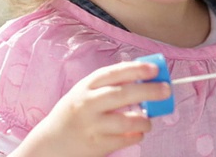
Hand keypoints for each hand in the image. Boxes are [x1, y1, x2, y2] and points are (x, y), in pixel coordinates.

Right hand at [11, 61, 170, 156]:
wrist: (50, 144)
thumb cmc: (74, 113)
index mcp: (85, 86)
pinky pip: (124, 139)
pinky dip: (136, 136)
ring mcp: (91, 126)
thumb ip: (108, 85)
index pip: (113, 73)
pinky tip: (138, 132)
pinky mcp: (96, 146)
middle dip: (149, 90)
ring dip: (144, 120)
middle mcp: (87, 104)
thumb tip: (143, 75)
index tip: (155, 69)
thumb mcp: (84, 93)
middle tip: (166, 90)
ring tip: (148, 121)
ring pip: (126, 120)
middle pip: (123, 94)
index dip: (136, 69)